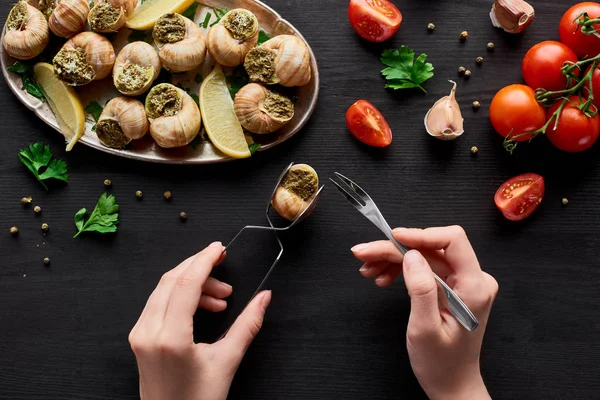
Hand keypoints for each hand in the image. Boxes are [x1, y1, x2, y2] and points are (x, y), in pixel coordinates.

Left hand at [128, 242, 271, 399]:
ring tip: (221, 298)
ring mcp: (140, 335)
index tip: (219, 249)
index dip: (204, 260)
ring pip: (164, 289)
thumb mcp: (227, 361)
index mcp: (170, 337)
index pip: (185, 283)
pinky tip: (203, 306)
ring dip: (193, 284)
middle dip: (199, 268)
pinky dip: (181, 296)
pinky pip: (159, 302)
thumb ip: (248, 325)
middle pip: (171, 280)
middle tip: (223, 268)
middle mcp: (148, 332)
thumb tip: (263, 297)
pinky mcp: (140, 337)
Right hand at [352, 226, 497, 399]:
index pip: (453, 240)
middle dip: (395, 249)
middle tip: (363, 254)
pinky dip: (401, 270)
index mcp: (474, 287)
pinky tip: (382, 277)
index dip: (420, 234)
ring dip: (393, 259)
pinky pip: (424, 269)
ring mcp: (462, 283)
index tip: (392, 237)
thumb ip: (420, 289)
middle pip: (431, 248)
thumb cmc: (441, 364)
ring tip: (368, 269)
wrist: (451, 384)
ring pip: (424, 256)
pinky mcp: (451, 287)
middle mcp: (473, 279)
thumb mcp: (424, 328)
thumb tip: (411, 255)